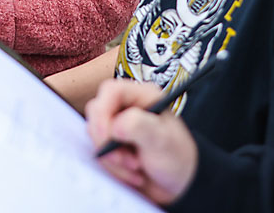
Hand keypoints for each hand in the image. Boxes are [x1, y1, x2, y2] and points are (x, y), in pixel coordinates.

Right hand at [84, 79, 198, 205]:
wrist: (178, 182)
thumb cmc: (178, 157)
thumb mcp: (162, 140)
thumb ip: (139, 126)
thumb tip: (115, 125)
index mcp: (143, 96)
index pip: (111, 91)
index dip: (104, 111)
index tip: (108, 135)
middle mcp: (128, 107)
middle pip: (97, 112)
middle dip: (108, 140)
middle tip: (127, 158)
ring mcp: (118, 124)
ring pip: (95, 134)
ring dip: (112, 157)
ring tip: (136, 166)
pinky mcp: (112, 141)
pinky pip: (98, 150)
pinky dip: (112, 165)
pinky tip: (132, 171)